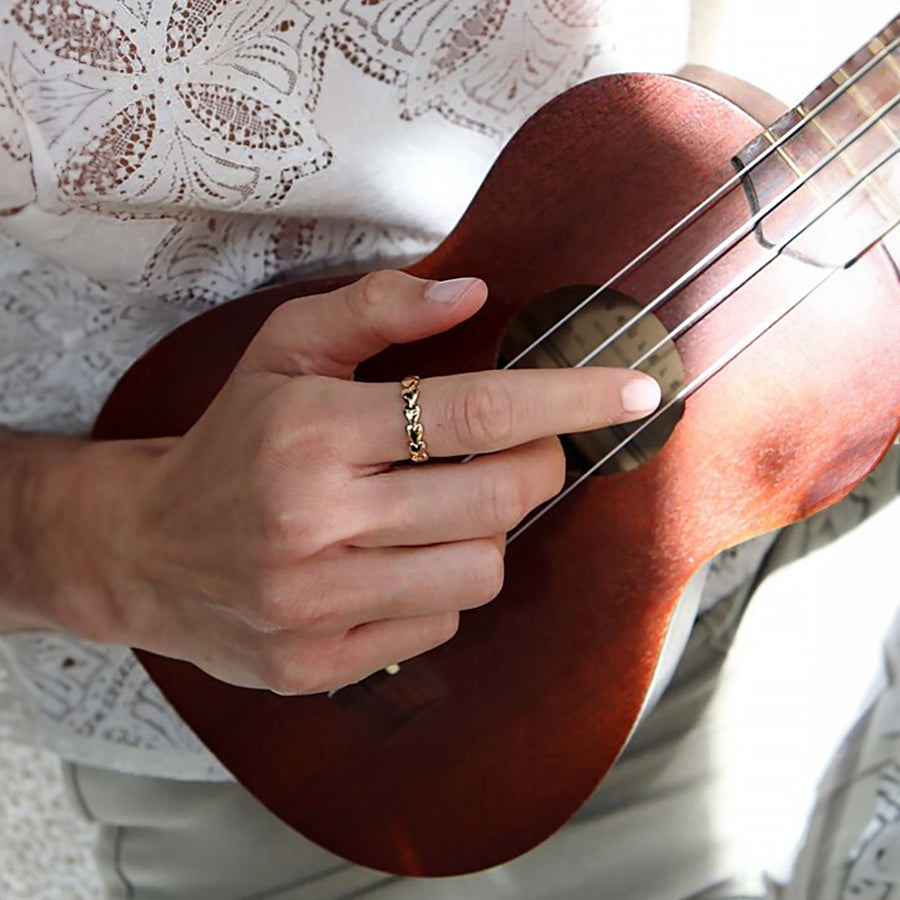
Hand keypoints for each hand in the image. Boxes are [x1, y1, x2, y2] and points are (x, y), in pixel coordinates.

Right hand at [53, 271, 660, 693]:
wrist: (148, 550)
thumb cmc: (232, 440)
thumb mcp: (283, 352)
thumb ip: (375, 309)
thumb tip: (476, 293)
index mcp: (310, 431)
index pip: (474, 411)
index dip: (568, 398)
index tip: (634, 391)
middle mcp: (313, 522)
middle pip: (498, 498)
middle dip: (535, 467)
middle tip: (519, 451)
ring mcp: (316, 604)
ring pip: (480, 570)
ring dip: (486, 531)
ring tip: (443, 508)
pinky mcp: (319, 664)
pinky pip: (440, 626)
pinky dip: (442, 587)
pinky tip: (398, 563)